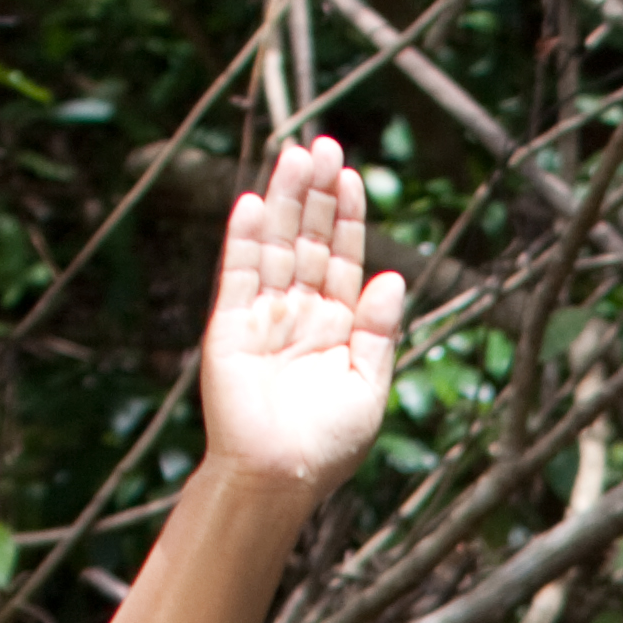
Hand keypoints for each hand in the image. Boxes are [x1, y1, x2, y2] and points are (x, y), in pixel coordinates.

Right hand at [199, 136, 406, 498]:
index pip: (343, 259)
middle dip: (316, 195)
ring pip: (275, 247)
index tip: (352, 175)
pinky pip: (238, 275)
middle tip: (323, 144)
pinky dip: (245, 240)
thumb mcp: (368, 386)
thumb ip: (379, 332)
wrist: (278, 478)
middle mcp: (299, 314)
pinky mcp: (229, 327)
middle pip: (308, 240)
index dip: (347, 217)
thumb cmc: (327, 445)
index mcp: (336, 327)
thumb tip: (393, 276)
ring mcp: (263, 317)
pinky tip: (255, 203)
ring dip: (285, 201)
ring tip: (295, 154)